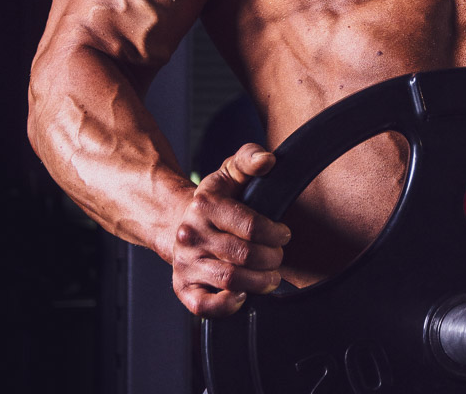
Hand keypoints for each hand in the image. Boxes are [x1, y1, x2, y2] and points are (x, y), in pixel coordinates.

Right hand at [172, 143, 290, 316]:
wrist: (181, 222)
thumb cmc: (217, 198)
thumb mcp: (232, 171)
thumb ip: (250, 158)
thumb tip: (267, 160)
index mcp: (204, 204)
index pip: (250, 226)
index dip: (275, 233)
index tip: (284, 234)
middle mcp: (190, 234)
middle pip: (243, 255)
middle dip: (271, 258)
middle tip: (278, 257)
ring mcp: (184, 262)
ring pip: (229, 280)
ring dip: (258, 282)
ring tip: (270, 276)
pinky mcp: (182, 287)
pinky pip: (203, 306)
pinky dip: (227, 305)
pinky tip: (243, 294)